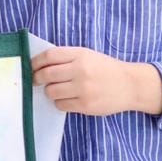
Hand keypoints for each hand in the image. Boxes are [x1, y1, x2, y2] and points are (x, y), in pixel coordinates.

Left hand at [31, 46, 161, 115]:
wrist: (130, 85)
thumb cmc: (105, 69)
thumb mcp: (88, 55)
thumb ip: (66, 58)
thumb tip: (39, 65)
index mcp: (80, 55)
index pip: (49, 56)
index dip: (35, 61)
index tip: (31, 66)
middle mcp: (81, 70)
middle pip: (46, 74)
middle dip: (36, 78)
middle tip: (36, 80)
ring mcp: (83, 89)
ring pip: (51, 92)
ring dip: (49, 91)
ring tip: (56, 90)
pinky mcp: (86, 105)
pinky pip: (61, 105)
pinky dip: (59, 102)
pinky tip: (67, 98)